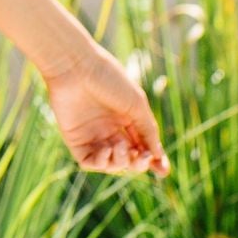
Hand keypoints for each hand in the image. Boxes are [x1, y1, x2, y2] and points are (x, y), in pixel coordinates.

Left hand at [43, 46, 169, 177]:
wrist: (76, 66)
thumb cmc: (109, 79)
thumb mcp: (136, 105)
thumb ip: (147, 131)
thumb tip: (158, 157)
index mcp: (126, 119)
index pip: (141, 146)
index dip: (152, 160)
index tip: (163, 171)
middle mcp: (109, 129)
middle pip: (127, 159)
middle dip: (137, 164)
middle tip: (141, 157)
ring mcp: (92, 135)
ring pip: (110, 164)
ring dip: (120, 163)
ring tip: (120, 147)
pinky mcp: (74, 140)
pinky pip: (90, 162)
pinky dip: (101, 163)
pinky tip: (107, 151)